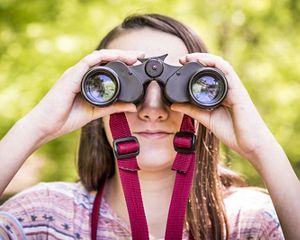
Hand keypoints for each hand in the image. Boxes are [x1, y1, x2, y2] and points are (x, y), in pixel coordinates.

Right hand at [26, 49, 143, 142]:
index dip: (123, 62)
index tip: (138, 64)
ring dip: (116, 54)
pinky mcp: (70, 77)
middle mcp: (81, 73)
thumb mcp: (96, 111)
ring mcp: (75, 73)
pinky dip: (101, 58)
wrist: (45, 126)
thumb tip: (132, 106)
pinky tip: (115, 58)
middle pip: (105, 58)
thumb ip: (114, 107)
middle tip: (140, 55)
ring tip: (132, 56)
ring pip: (98, 57)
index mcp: (87, 80)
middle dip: (124, 55)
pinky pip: (87, 63)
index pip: (107, 66)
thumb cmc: (66, 118)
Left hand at [171, 53, 275, 165]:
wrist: (250, 144)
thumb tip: (174, 105)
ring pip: (221, 66)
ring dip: (205, 58)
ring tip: (190, 57)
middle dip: (198, 59)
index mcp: (221, 94)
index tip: (180, 66)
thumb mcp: (206, 119)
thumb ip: (192, 110)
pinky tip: (205, 61)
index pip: (208, 76)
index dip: (195, 68)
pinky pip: (228, 73)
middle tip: (182, 59)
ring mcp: (234, 88)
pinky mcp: (238, 91)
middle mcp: (228, 88)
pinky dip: (216, 65)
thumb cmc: (233, 132)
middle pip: (214, 67)